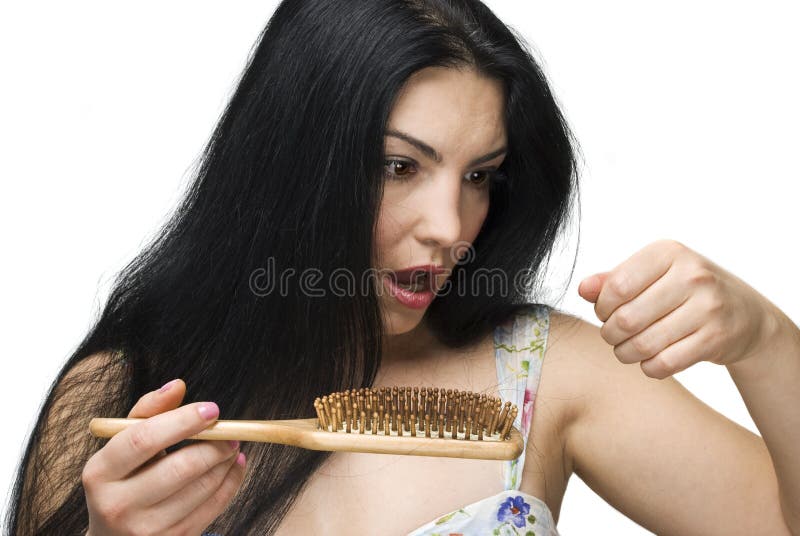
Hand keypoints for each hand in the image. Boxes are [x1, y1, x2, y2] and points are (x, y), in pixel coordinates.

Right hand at [82, 379, 245, 534]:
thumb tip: (177, 385)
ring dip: (226, 462)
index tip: (211, 409)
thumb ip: (149, 411)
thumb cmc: (123, 479)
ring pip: (201, 488)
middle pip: (179, 468)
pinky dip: (231, 482)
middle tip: (230, 431)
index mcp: (100, 472)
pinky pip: (213, 508)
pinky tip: (234, 466)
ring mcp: (145, 530)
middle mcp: (118, 505)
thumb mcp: (123, 444)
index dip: (182, 421)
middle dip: (214, 445)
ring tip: (232, 446)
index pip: (144, 439)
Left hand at [577, 239, 775, 378]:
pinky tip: (649, 360)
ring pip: (643, 344)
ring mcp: (708, 308)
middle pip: (627, 318)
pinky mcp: (716, 339)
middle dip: (610, 333)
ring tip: (626, 349)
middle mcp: (692, 276)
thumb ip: (614, 280)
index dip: (601, 307)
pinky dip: (648, 367)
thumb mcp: (653, 275)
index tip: (605, 313)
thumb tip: (582, 288)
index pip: (616, 286)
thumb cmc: (686, 291)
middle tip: (613, 335)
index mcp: (669, 253)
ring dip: (625, 353)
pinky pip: (664, 363)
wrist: (746, 314)